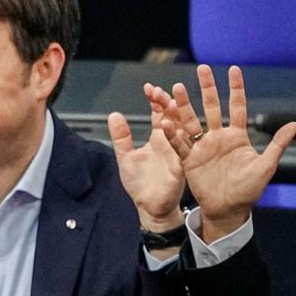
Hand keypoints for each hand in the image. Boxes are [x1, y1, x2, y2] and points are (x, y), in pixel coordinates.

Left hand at [107, 81, 186, 230]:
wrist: (149, 207)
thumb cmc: (139, 183)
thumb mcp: (125, 157)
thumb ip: (121, 137)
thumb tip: (114, 115)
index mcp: (158, 139)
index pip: (159, 114)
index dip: (156, 101)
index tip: (149, 87)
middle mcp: (170, 144)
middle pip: (172, 118)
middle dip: (167, 103)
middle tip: (160, 91)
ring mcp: (177, 155)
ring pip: (180, 131)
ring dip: (176, 117)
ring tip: (171, 102)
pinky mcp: (180, 168)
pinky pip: (181, 153)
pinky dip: (177, 141)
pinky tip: (173, 129)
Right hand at [163, 65, 295, 242]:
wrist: (228, 208)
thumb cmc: (249, 189)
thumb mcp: (266, 166)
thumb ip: (278, 144)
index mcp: (237, 136)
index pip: (236, 107)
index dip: (235, 88)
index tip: (233, 69)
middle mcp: (218, 137)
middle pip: (210, 107)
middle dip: (206, 88)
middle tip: (202, 68)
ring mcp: (202, 147)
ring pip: (191, 121)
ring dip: (183, 105)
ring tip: (176, 89)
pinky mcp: (188, 159)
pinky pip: (178, 144)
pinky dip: (171, 134)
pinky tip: (164, 122)